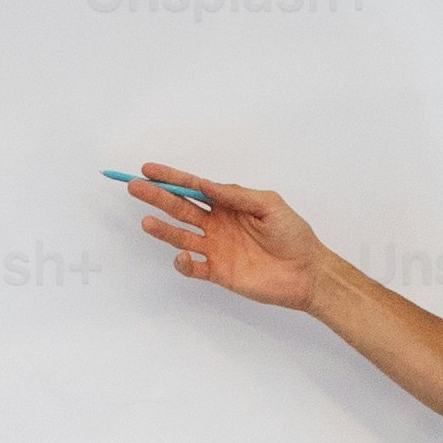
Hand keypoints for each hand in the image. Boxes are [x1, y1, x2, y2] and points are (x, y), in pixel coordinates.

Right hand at [123, 162, 325, 310]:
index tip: (149, 169)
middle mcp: (217, 224)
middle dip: (157, 197)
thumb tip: (206, 185)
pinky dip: (183, 263)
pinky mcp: (219, 272)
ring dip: (163, 229)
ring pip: (181, 236)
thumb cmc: (293, 234)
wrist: (307, 271)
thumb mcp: (268, 204)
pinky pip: (193, 268)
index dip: (171, 178)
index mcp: (228, 204)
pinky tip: (181, 255)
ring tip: (146, 221)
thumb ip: (235, 195)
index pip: (193, 188)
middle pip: (180, 208)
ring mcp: (216, 248)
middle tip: (135, 187)